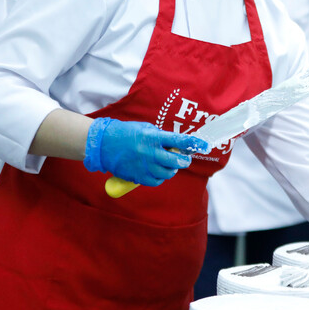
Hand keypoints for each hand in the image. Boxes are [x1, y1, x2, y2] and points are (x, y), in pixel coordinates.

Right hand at [83, 118, 209, 186]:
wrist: (104, 145)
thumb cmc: (126, 133)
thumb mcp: (145, 128)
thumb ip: (161, 137)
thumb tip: (177, 144)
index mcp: (153, 137)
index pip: (179, 141)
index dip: (193, 144)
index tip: (204, 145)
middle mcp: (150, 152)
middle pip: (177, 161)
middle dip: (183, 160)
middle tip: (183, 159)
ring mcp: (144, 166)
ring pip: (168, 173)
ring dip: (171, 169)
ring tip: (165, 164)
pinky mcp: (138, 176)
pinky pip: (157, 181)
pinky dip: (160, 177)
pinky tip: (156, 171)